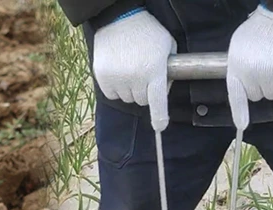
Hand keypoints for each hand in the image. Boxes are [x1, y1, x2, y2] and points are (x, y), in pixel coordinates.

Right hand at [92, 9, 176, 131]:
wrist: (119, 19)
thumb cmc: (146, 32)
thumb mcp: (166, 46)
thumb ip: (168, 69)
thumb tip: (163, 92)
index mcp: (153, 70)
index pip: (157, 101)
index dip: (159, 117)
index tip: (160, 127)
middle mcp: (135, 77)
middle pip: (142, 101)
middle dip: (144, 91)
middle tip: (143, 73)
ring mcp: (117, 79)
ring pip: (127, 99)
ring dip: (130, 89)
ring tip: (130, 69)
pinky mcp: (103, 78)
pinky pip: (112, 94)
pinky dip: (116, 87)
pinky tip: (119, 71)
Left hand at [227, 5, 272, 130]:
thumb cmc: (262, 28)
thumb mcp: (240, 46)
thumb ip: (240, 66)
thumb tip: (244, 85)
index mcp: (236, 66)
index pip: (236, 95)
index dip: (239, 113)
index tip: (242, 125)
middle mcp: (251, 73)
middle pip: (258, 95)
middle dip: (263, 84)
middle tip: (270, 65)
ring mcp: (269, 75)